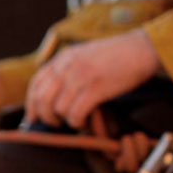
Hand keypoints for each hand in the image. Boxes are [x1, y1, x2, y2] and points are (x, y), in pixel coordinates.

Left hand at [25, 29, 160, 127]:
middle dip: (45, 116)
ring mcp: (80, 76)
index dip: (31, 104)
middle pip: (42, 98)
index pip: (36, 83)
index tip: (32, 118)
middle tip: (55, 124)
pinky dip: (77, 123)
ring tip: (76, 121)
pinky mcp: (95, 88)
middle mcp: (67, 66)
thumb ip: (68, 70)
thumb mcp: (84, 56)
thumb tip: (55, 96)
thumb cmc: (116, 56)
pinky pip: (75, 113)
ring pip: (57, 109)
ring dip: (64, 120)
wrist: (141, 48)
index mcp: (63, 58)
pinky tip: (85, 121)